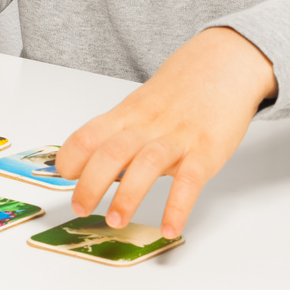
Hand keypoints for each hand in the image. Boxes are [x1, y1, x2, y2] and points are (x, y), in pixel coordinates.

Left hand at [56, 27, 275, 238]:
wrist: (227, 61)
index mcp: (128, 115)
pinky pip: (189, 181)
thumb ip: (121, 134)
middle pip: (111, 152)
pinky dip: (178, 207)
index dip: (71, 156)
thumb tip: (95, 170)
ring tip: (116, 221)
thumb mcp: (143, 105)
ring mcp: (178, 137)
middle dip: (90, 184)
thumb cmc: (182, 90)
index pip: (89, 134)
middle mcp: (148, 125)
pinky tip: (169, 228)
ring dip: (128, 196)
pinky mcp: (206, 150)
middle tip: (80, 208)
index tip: (62, 175)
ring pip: (146, 165)